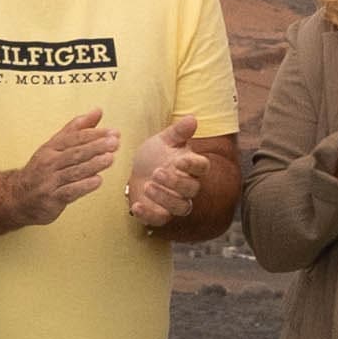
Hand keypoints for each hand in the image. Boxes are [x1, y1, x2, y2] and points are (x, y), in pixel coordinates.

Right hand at [4, 109, 118, 224]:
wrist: (19, 198)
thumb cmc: (42, 170)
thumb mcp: (56, 147)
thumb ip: (77, 129)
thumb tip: (97, 111)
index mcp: (51, 148)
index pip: (74, 138)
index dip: (94, 134)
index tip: (113, 132)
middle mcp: (49, 162)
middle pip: (75, 153)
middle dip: (96, 147)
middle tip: (114, 142)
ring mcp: (50, 181)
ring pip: (73, 171)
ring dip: (93, 165)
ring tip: (110, 159)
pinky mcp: (52, 199)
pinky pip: (69, 191)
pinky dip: (84, 186)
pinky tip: (97, 181)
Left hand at [123, 117, 218, 231]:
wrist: (138, 171)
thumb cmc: (156, 154)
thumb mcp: (165, 140)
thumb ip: (178, 132)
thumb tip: (193, 119)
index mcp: (191, 166)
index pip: (202, 167)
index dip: (193, 165)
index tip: (179, 161)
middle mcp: (187, 186)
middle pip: (192, 189)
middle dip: (175, 183)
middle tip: (157, 173)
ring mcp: (175, 201)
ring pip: (180, 207)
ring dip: (165, 198)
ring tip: (147, 186)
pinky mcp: (160, 214)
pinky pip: (159, 219)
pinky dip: (148, 215)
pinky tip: (136, 206)